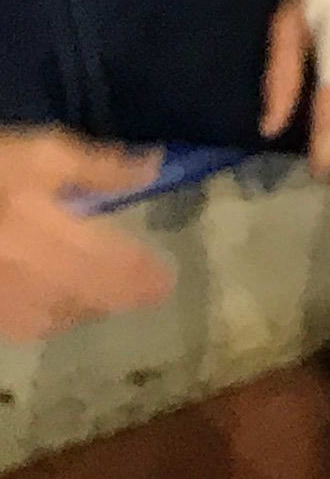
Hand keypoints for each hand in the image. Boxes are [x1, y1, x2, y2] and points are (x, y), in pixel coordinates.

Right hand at [0, 130, 171, 340]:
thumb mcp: (39, 153)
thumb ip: (98, 166)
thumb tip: (152, 168)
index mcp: (45, 230)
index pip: (110, 263)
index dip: (142, 276)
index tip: (164, 281)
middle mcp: (25, 274)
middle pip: (86, 297)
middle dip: (121, 297)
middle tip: (150, 294)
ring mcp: (0, 299)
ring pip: (53, 318)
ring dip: (86, 310)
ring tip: (107, 299)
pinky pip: (19, 325)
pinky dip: (46, 319)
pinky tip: (55, 308)